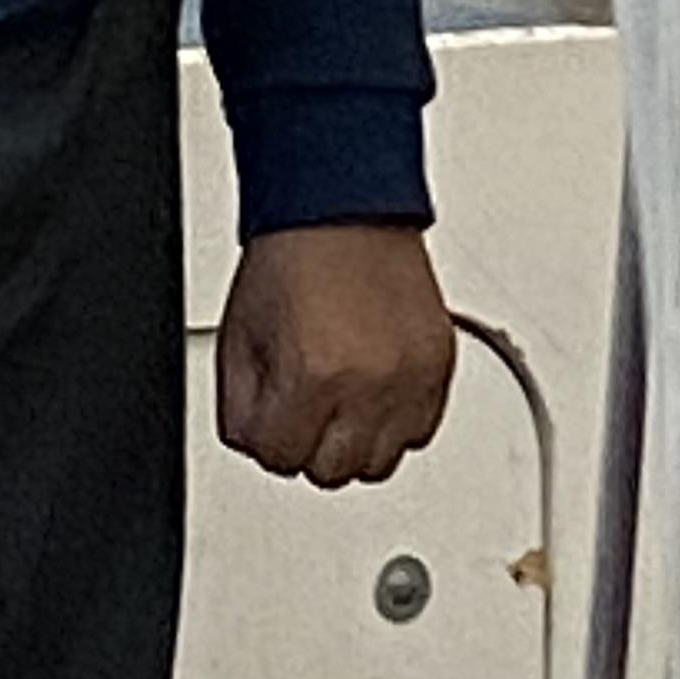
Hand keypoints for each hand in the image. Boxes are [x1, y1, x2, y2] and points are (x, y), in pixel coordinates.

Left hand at [216, 222, 456, 488]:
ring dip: (356, 439)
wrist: (344, 207)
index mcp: (311, 375)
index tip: (272, 405)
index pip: (277, 459)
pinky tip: (374, 389)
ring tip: (342, 396)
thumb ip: (243, 409)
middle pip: (330, 472)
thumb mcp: (240, 338)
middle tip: (305, 402)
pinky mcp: (439, 366)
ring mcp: (410, 377)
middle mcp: (368, 383)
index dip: (267, 433)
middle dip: (309, 442)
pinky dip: (396, 421)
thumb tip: (259, 446)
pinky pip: (420, 432)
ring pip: (379, 463)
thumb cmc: (292, 258)